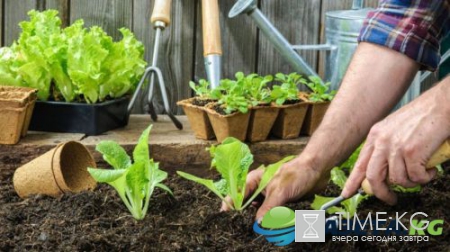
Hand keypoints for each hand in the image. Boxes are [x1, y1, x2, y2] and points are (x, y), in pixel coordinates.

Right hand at [221, 158, 328, 219]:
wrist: (317, 170)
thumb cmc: (296, 174)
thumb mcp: (280, 191)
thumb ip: (268, 208)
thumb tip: (258, 223)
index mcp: (255, 180)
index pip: (237, 193)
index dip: (230, 204)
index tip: (225, 216)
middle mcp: (260, 188)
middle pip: (246, 204)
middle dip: (243, 215)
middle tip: (240, 227)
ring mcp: (269, 196)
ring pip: (258, 210)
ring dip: (258, 219)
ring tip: (253, 230)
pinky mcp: (280, 202)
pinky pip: (271, 214)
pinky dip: (270, 220)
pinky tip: (269, 227)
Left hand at [342, 82, 449, 203]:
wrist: (441, 104)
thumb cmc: (423, 117)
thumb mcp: (395, 129)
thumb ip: (386, 148)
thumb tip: (384, 172)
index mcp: (375, 135)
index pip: (360, 164)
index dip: (353, 182)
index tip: (346, 194)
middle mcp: (381, 141)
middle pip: (373, 177)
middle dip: (382, 193)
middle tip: (391, 199)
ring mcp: (395, 146)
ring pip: (398, 179)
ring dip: (412, 183)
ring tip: (421, 174)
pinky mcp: (412, 152)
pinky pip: (416, 177)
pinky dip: (425, 178)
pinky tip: (430, 169)